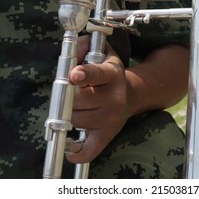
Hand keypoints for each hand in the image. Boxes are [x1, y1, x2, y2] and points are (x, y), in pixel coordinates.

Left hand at [65, 35, 129, 162]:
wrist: (131, 94)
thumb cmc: (109, 73)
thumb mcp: (101, 52)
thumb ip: (84, 46)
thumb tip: (71, 51)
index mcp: (112, 73)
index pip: (97, 73)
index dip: (85, 74)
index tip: (74, 75)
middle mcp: (115, 97)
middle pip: (77, 100)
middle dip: (67, 96)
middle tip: (69, 91)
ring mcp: (112, 118)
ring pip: (75, 120)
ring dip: (68, 113)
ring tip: (77, 106)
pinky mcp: (108, 134)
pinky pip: (89, 150)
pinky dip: (76, 152)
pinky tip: (69, 145)